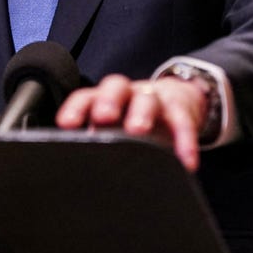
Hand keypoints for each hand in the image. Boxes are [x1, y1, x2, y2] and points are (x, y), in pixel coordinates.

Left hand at [56, 73, 209, 170]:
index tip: (67, 124)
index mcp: (105, 99)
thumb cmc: (134, 120)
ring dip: (141, 113)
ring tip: (137, 130)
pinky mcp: (180, 110)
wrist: (177, 102)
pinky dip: (185, 141)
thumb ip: (99, 141)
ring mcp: (155, 100)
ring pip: (147, 99)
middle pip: (116, 87)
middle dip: (108, 100)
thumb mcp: (115, 129)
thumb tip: (80, 165)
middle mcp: (128, 95)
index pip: (86, 97)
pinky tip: (185, 161)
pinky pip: (183, 123)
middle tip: (104, 117)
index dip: (76, 108)